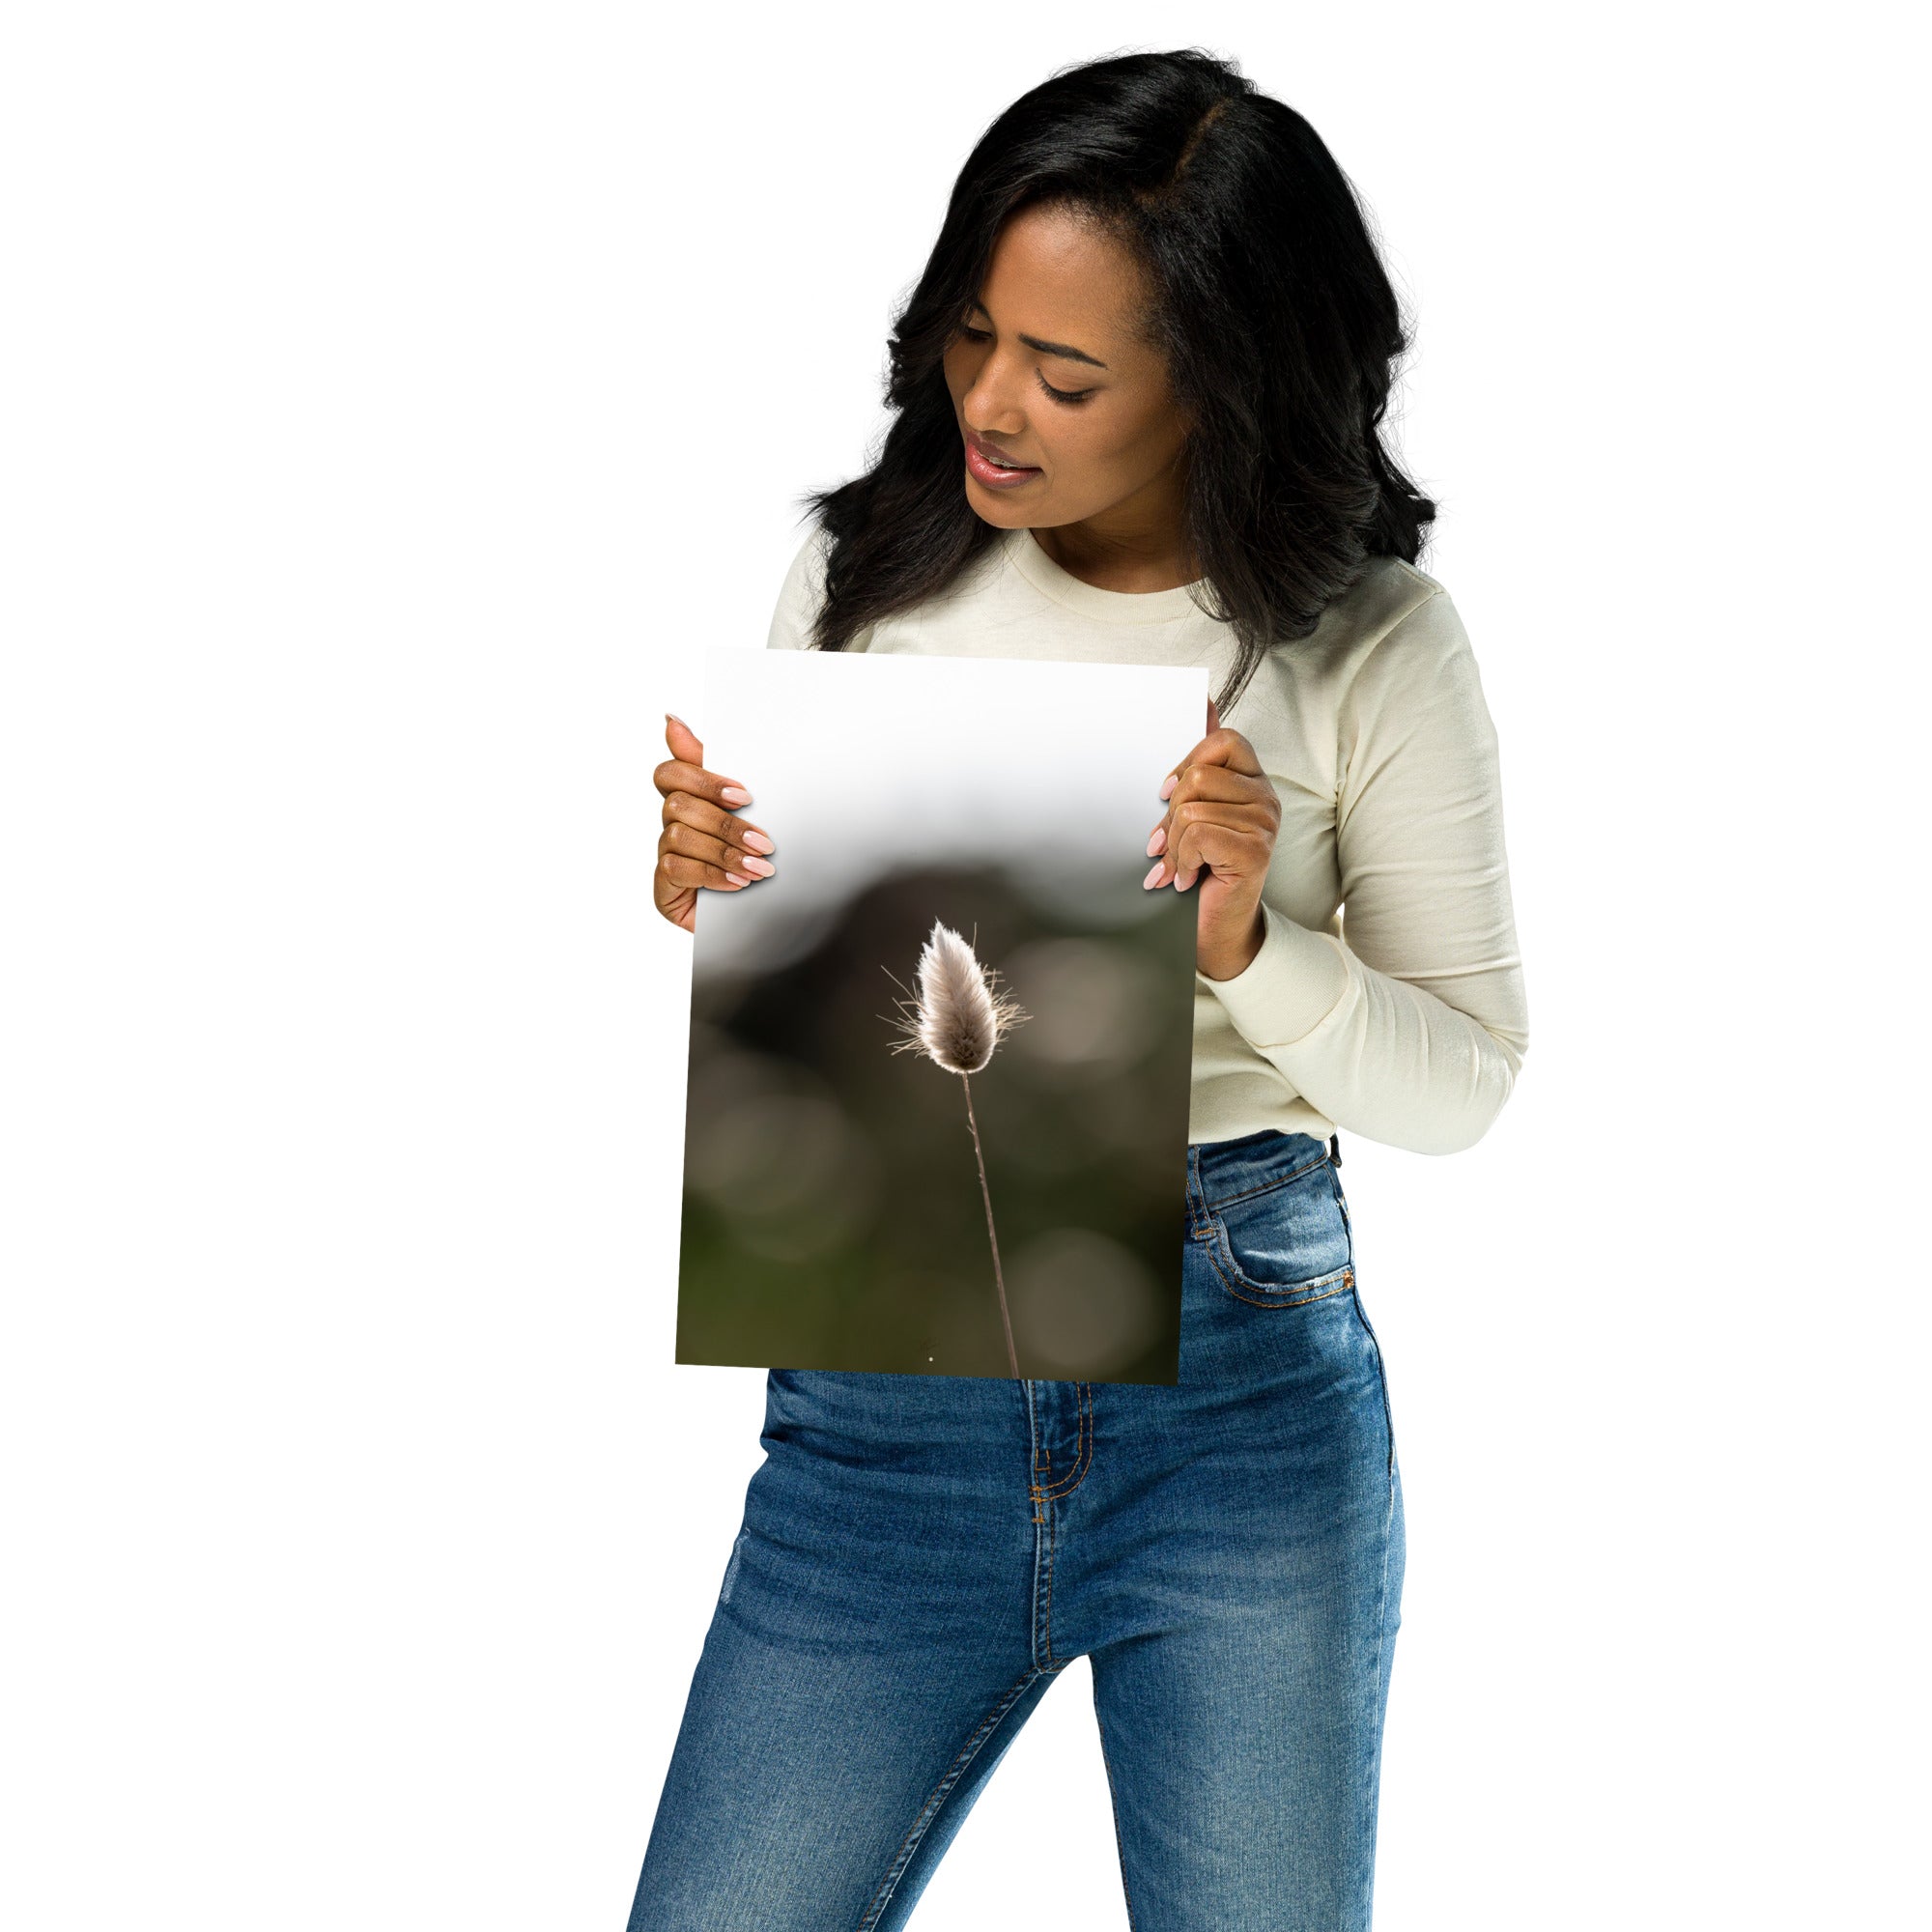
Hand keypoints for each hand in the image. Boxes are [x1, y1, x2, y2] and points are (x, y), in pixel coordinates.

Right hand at [653, 713, 776, 932]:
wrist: (762, 917)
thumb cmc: (754, 857)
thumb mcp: (750, 812)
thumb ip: (719, 769)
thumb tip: (671, 719)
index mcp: (690, 800)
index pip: (670, 773)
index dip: (703, 779)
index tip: (744, 796)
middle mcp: (671, 825)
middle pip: (678, 805)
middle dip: (726, 823)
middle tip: (765, 841)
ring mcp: (666, 856)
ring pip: (679, 837)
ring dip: (725, 852)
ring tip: (761, 868)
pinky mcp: (663, 888)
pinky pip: (677, 870)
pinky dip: (713, 875)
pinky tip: (740, 884)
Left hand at [1143, 696, 1279, 979]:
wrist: (1214, 929)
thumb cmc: (1200, 869)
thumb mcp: (1192, 812)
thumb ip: (1198, 763)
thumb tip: (1202, 701)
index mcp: (1251, 781)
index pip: (1223, 739)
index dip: (1186, 762)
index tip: (1165, 794)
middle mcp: (1266, 797)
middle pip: (1200, 775)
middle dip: (1170, 814)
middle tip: (1165, 843)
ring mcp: (1265, 823)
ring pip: (1193, 808)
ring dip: (1173, 845)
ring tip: (1177, 866)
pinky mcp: (1255, 850)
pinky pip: (1198, 834)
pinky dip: (1180, 861)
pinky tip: (1185, 878)